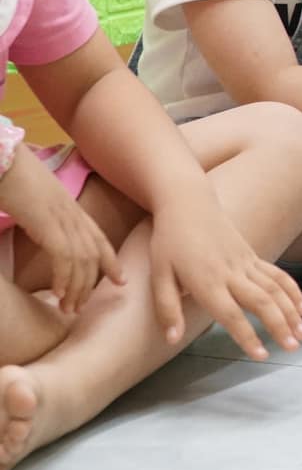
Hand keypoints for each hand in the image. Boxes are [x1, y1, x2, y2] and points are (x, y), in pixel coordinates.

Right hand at [0, 150, 122, 314]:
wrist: (4, 160)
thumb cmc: (14, 179)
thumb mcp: (36, 202)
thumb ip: (46, 218)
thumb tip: (42, 232)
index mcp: (72, 209)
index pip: (100, 239)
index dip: (112, 262)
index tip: (122, 282)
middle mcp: (74, 215)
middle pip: (94, 255)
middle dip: (90, 285)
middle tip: (80, 307)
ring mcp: (63, 219)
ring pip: (81, 261)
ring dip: (75, 288)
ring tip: (67, 309)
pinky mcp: (48, 224)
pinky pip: (64, 257)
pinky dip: (63, 278)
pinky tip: (57, 294)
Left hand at [148, 194, 301, 357]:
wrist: (188, 202)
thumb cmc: (169, 240)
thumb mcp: (158, 274)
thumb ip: (166, 308)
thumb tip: (170, 340)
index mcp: (206, 281)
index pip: (230, 314)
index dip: (247, 336)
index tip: (261, 356)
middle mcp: (231, 272)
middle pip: (262, 302)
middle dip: (280, 326)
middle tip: (293, 348)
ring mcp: (245, 262)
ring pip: (275, 289)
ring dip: (291, 312)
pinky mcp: (251, 255)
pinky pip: (276, 275)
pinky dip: (292, 291)